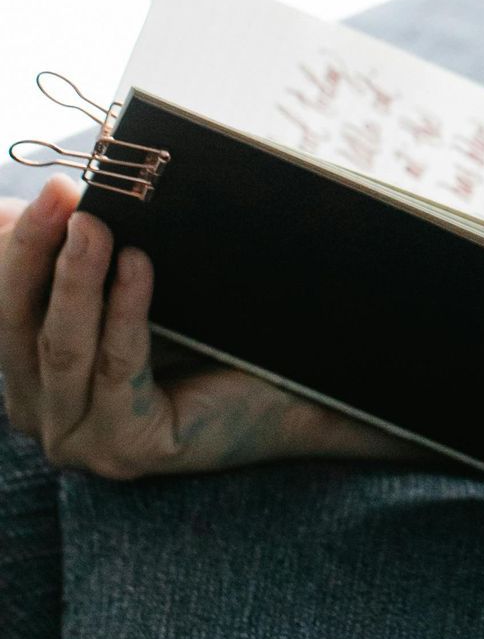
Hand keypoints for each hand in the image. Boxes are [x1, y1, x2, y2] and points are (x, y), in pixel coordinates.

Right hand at [0, 171, 417, 478]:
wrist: (299, 396)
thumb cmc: (212, 338)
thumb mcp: (134, 290)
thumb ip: (86, 253)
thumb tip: (42, 192)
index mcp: (32, 373)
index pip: (5, 305)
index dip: (17, 244)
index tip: (46, 189)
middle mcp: (43, 413)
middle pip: (20, 324)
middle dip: (35, 251)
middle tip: (60, 192)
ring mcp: (80, 440)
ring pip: (64, 346)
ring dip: (76, 278)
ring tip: (95, 223)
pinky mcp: (127, 449)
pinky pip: (118, 369)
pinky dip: (126, 312)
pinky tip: (138, 265)